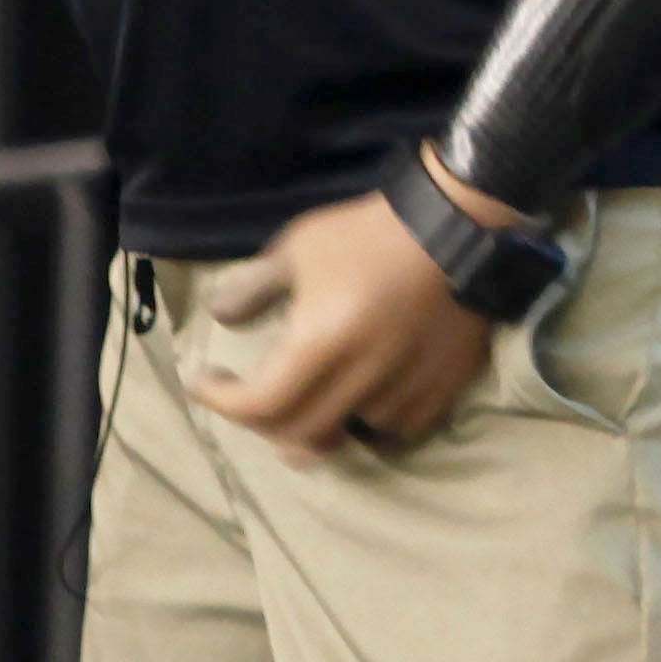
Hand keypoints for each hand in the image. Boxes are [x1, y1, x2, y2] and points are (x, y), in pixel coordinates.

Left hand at [193, 187, 493, 459]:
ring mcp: (405, 392)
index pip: (260, 405)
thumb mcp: (299, 246)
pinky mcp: (440, 393)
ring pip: (345, 435)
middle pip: (297, 434)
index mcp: (323, 343)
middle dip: (261, 421)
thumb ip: (254, 287)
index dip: (223, 402)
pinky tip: (361, 394)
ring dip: (316, 423)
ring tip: (309, 397)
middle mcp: (361, 379)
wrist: (456, 226)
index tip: (204, 382)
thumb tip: (219, 317)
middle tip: (249, 395)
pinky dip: (367, 421)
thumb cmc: (369, 234)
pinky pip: (393, 429)